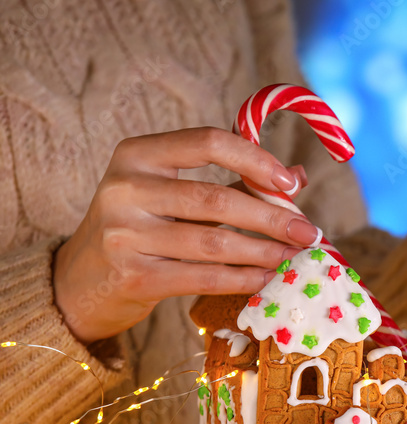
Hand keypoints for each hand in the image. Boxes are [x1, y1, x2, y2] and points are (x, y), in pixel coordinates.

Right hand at [53, 127, 315, 343]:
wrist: (80, 282)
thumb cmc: (141, 229)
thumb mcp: (174, 194)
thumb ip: (234, 182)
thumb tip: (299, 176)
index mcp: (138, 154)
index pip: (208, 141)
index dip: (256, 160)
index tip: (291, 185)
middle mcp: (125, 188)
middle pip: (216, 198)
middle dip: (272, 218)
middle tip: (309, 232)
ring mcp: (124, 234)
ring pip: (214, 242)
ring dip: (264, 251)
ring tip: (294, 258)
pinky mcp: (133, 276)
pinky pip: (203, 277)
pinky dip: (242, 278)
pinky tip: (267, 279)